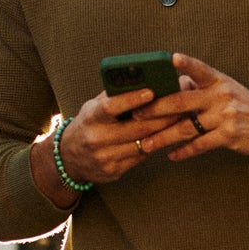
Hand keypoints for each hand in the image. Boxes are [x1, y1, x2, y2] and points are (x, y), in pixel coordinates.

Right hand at [28, 85, 168, 204]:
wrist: (68, 157)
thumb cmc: (88, 124)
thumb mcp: (93, 107)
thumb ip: (113, 95)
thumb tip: (140, 78)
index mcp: (91, 117)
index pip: (112, 106)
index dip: (132, 99)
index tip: (151, 91)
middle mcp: (97, 138)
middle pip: (136, 128)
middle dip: (161, 117)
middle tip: (180, 107)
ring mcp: (105, 157)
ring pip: (142, 144)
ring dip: (163, 133)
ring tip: (179, 121)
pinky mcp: (114, 171)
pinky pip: (140, 158)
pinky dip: (154, 146)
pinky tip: (165, 138)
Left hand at [136, 53, 248, 161]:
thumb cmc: (243, 104)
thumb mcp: (225, 89)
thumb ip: (200, 87)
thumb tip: (172, 84)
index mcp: (218, 81)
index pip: (200, 69)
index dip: (186, 63)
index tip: (172, 57)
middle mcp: (221, 96)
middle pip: (182, 102)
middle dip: (156, 109)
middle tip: (136, 114)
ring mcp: (225, 116)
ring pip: (187, 127)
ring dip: (164, 137)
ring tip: (146, 144)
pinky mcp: (229, 136)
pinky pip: (200, 144)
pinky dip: (184, 151)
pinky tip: (172, 155)